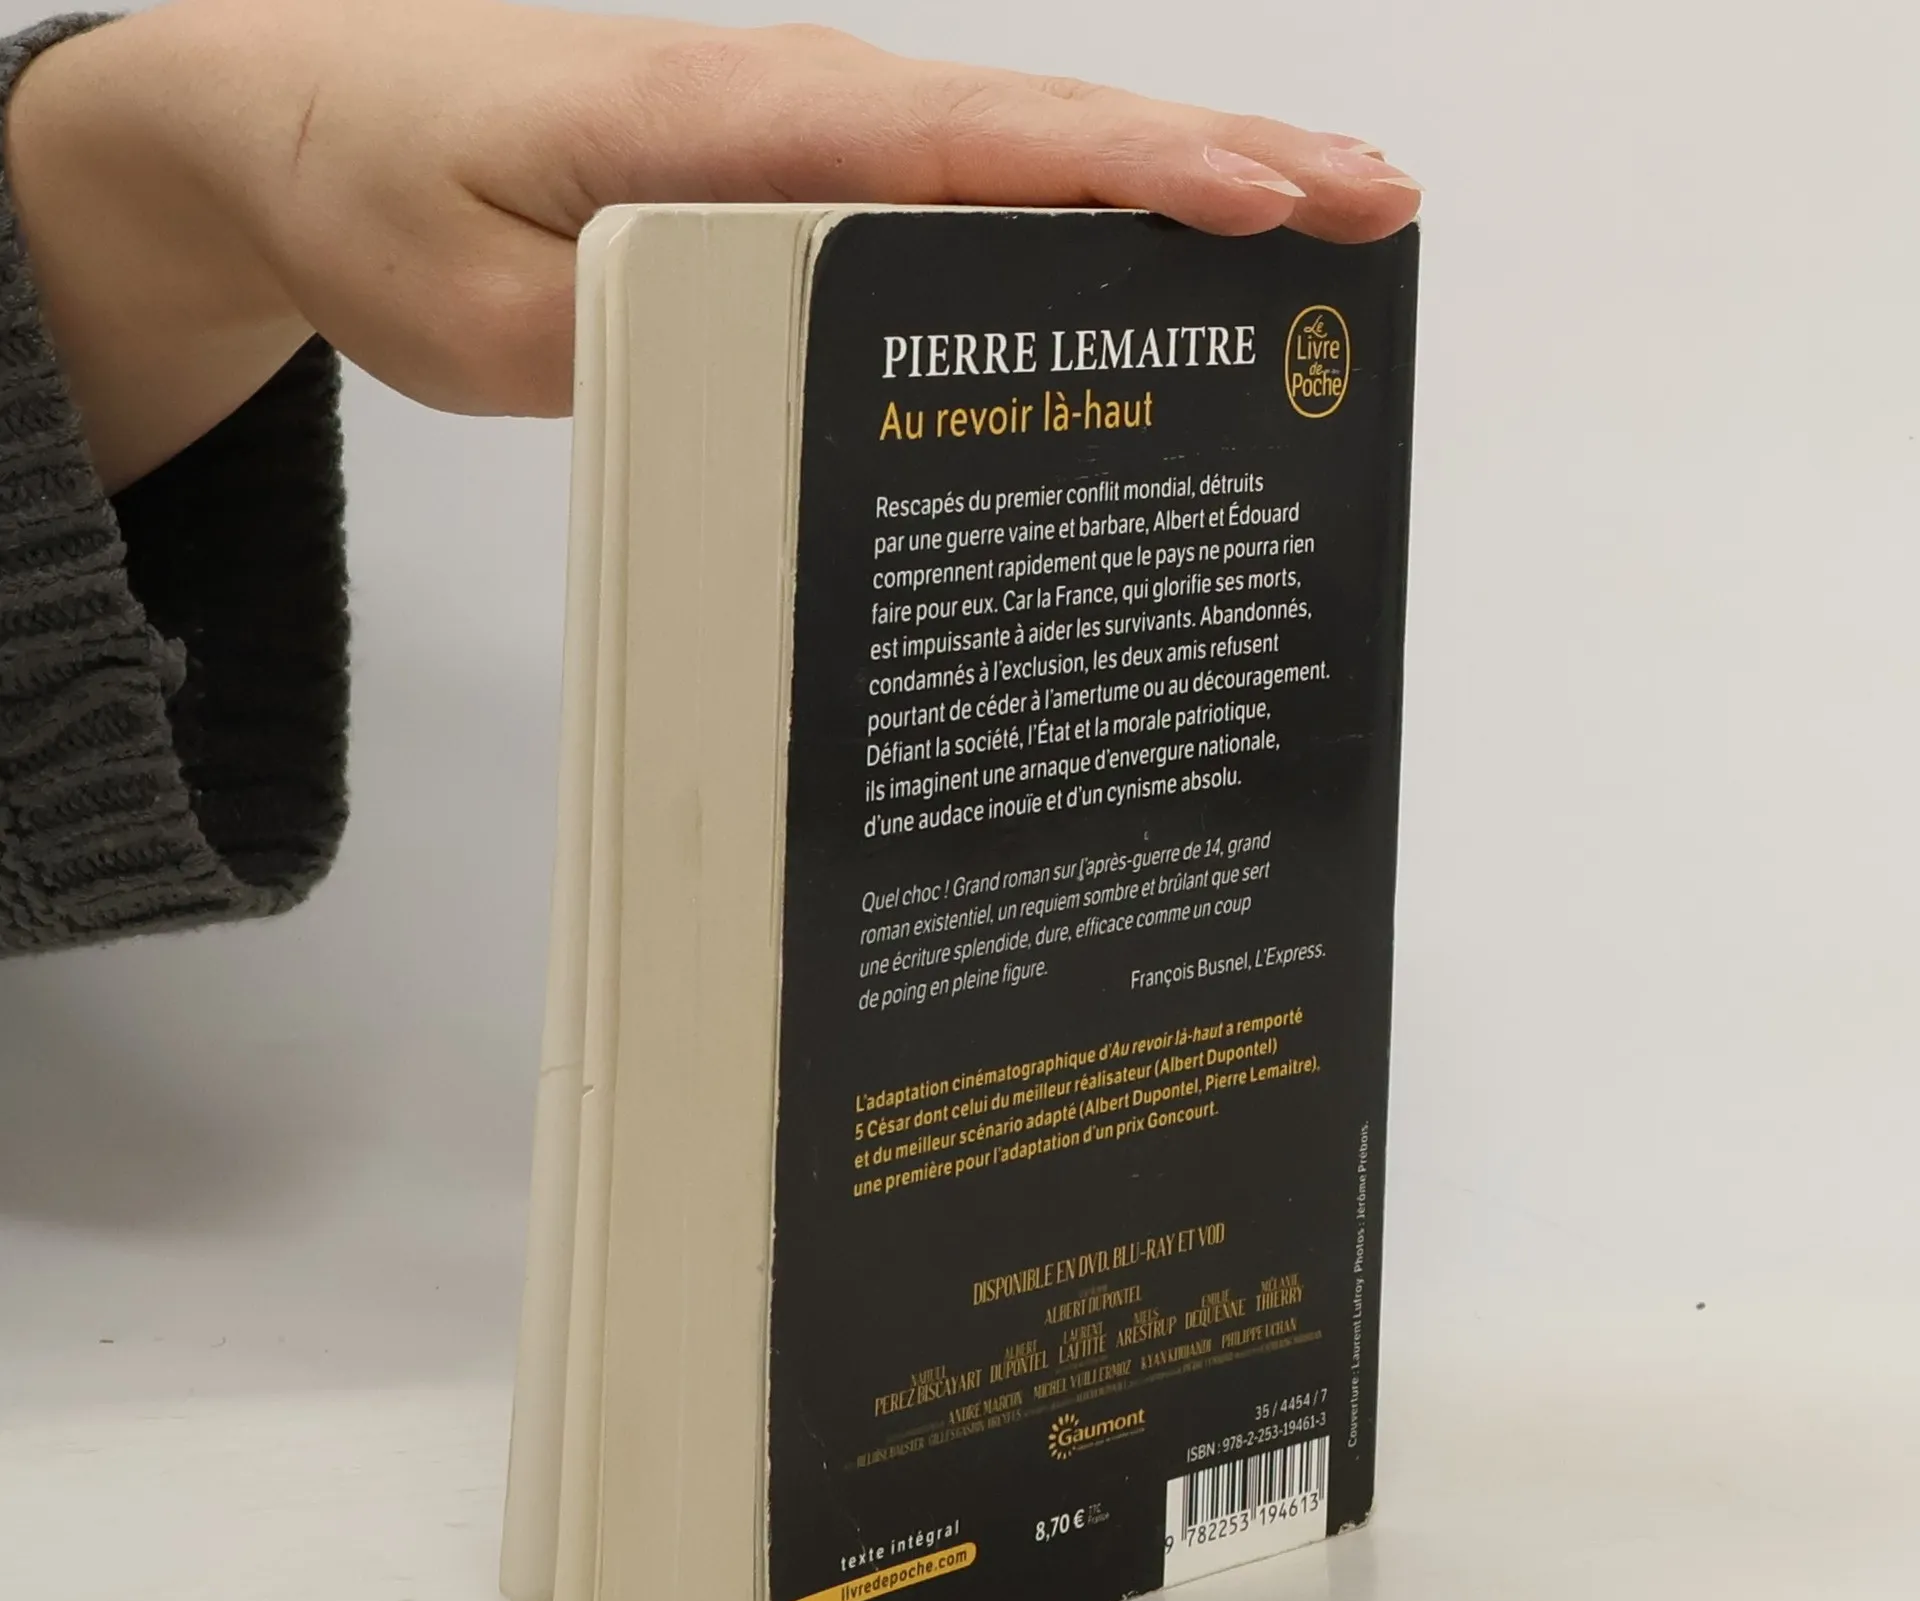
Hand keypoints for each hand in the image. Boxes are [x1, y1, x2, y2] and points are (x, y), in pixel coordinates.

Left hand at [7, 0, 1421, 490]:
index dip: (1134, 171)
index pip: (977, 145)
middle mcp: (805, 110)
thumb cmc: (392, 197)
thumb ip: (661, 351)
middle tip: (1372, 212)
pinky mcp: (799, 177)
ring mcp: (811, 138)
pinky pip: (964, 192)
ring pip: (1024, 154)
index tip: (1271, 201)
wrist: (303, 122)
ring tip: (1314, 227)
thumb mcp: (504, 318)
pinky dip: (1079, 209)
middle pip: (1049, 135)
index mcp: (747, 124)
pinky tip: (1139, 254)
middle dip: (1224, 165)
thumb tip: (810, 386)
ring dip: (1177, 182)